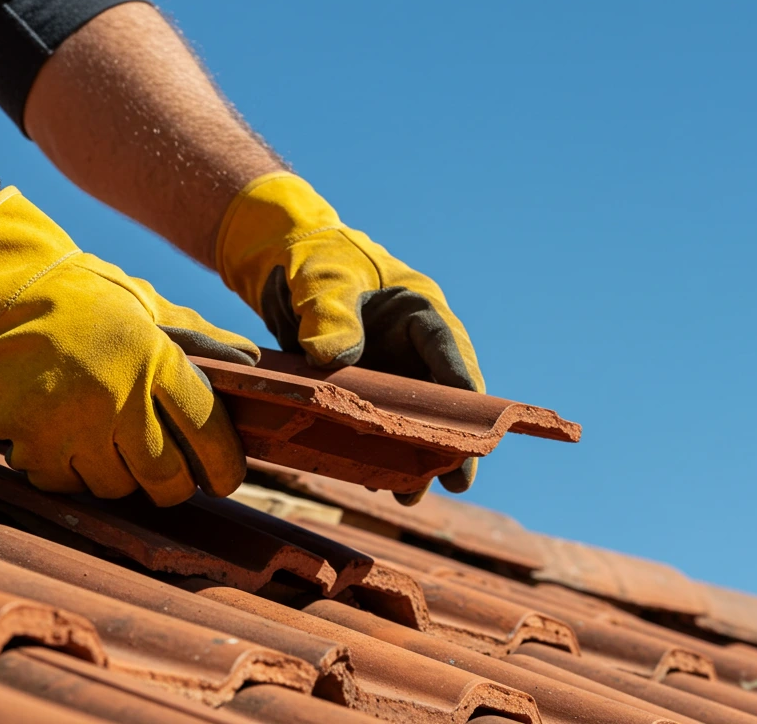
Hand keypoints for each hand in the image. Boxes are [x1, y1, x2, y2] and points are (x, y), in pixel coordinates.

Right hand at [0, 187, 258, 505]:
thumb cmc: (80, 295)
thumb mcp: (147, 305)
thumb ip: (200, 338)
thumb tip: (250, 360)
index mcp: (154, 359)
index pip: (207, 432)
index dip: (224, 466)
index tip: (225, 478)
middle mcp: (116, 397)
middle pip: (165, 477)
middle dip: (176, 486)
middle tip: (175, 480)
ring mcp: (70, 424)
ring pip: (115, 487)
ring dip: (121, 478)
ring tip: (115, 451)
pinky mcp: (29, 441)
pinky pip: (65, 484)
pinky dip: (72, 475)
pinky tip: (73, 447)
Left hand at [215, 172, 482, 503]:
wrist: (283, 269)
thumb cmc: (313, 260)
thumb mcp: (320, 278)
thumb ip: (328, 311)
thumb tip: (334, 359)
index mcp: (417, 310)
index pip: (447, 350)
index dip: (462, 392)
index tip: (473, 430)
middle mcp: (412, 347)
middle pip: (442, 397)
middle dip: (449, 439)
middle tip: (456, 482)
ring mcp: (390, 372)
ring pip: (412, 420)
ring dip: (413, 455)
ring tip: (408, 495)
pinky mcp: (364, 393)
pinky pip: (378, 426)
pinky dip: (377, 451)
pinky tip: (372, 481)